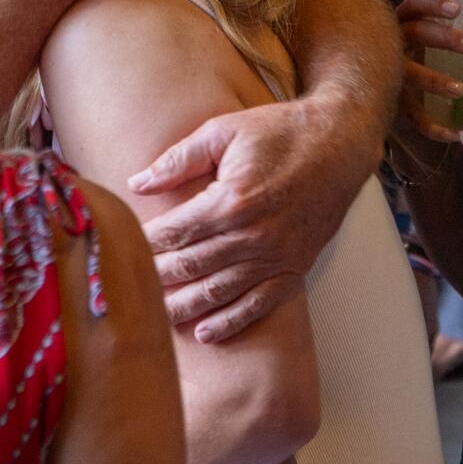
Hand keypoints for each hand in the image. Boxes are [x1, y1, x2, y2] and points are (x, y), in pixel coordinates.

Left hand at [129, 95, 370, 343]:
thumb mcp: (224, 131)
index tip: (123, 248)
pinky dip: (231, 321)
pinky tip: (206, 333)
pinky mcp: (295, 267)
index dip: (145, 243)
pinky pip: (259, 304)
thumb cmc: (280, 131)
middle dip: (156, 278)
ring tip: (155, 318)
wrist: (340, 143)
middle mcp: (253, 235)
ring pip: (219, 292)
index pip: (174, 232)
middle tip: (128, 287)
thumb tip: (137, 184)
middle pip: (191, 266)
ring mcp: (276, 256)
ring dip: (184, 306)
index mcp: (231, 200)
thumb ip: (178, 159)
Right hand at [397, 0, 462, 142]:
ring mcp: (386, 73)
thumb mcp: (398, 34)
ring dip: (436, 82)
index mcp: (397, 23)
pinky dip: (431, 127)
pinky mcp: (388, 102)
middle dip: (446, 38)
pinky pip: (410, 116)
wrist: (347, 84)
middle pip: (418, 33)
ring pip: (411, 75)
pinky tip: (453, 134)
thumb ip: (424, 29)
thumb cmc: (385, 52)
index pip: (414, 5)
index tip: (457, 10)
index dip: (433, 4)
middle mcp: (389, 43)